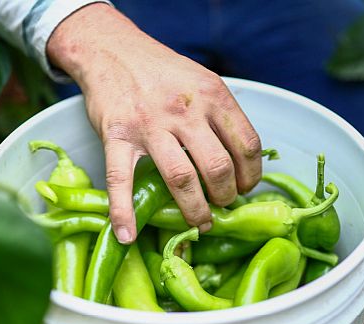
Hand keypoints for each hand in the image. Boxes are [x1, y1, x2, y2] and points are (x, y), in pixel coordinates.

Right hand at [47, 4, 261, 243]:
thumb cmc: (161, 71)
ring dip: (194, 210)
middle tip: (221, 207)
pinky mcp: (117, 135)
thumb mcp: (201, 80)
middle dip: (225, 197)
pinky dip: (124, 212)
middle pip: (218, 167)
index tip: (244, 188)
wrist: (112, 49)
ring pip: (181, 178)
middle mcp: (185, 111)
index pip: (247, 145)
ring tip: (199, 223)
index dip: (251, 175)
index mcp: (213, 95)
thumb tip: (240, 157)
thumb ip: (220, 114)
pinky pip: (121, 180)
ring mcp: (150, 125)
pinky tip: (127, 234)